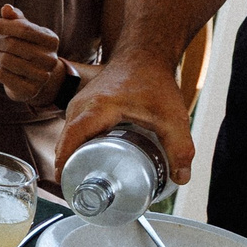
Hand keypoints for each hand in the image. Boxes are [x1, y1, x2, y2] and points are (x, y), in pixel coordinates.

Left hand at [0, 3, 77, 104]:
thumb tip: (6, 8)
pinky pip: (2, 75)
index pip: (23, 29)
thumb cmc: (28, 47)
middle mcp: (50, 59)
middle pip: (12, 44)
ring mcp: (42, 77)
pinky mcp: (30, 91)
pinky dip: (0, 71)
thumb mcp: (25, 31)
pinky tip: (8, 71)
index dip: (1, 25)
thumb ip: (15, 19)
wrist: (36, 78)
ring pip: (5, 60)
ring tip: (5, 57)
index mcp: (51, 40)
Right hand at [57, 52, 193, 181]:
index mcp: (96, 109)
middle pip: (66, 144)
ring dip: (74, 158)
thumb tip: (180, 178)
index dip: (66, 167)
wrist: (144, 54)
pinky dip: (78, 147)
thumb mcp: (171, 117)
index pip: (70, 143)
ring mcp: (78, 104)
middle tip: (85, 192)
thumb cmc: (153, 80)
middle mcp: (80, 106)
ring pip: (68, 138)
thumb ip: (180, 147)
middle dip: (71, 169)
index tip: (71, 187)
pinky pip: (73, 131)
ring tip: (88, 180)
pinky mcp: (82, 106)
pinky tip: (91, 161)